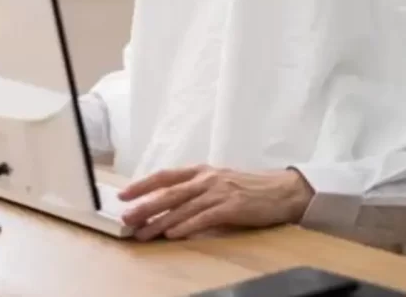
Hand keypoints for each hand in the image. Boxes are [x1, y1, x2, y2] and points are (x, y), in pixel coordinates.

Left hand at [118, 165, 314, 240]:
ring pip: (182, 208)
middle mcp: (207, 179)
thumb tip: (167, 206)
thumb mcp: (219, 182)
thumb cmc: (249, 188)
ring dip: (159, 222)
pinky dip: (186, 226)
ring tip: (142, 233)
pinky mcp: (231, 207)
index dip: (143, 185)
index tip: (123, 194)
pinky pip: (204, 218)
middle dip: (144, 206)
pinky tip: (173, 234)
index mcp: (201, 171)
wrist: (282, 190)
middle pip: (168, 193)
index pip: (165, 177)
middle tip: (125, 218)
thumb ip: (195, 190)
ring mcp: (219, 192)